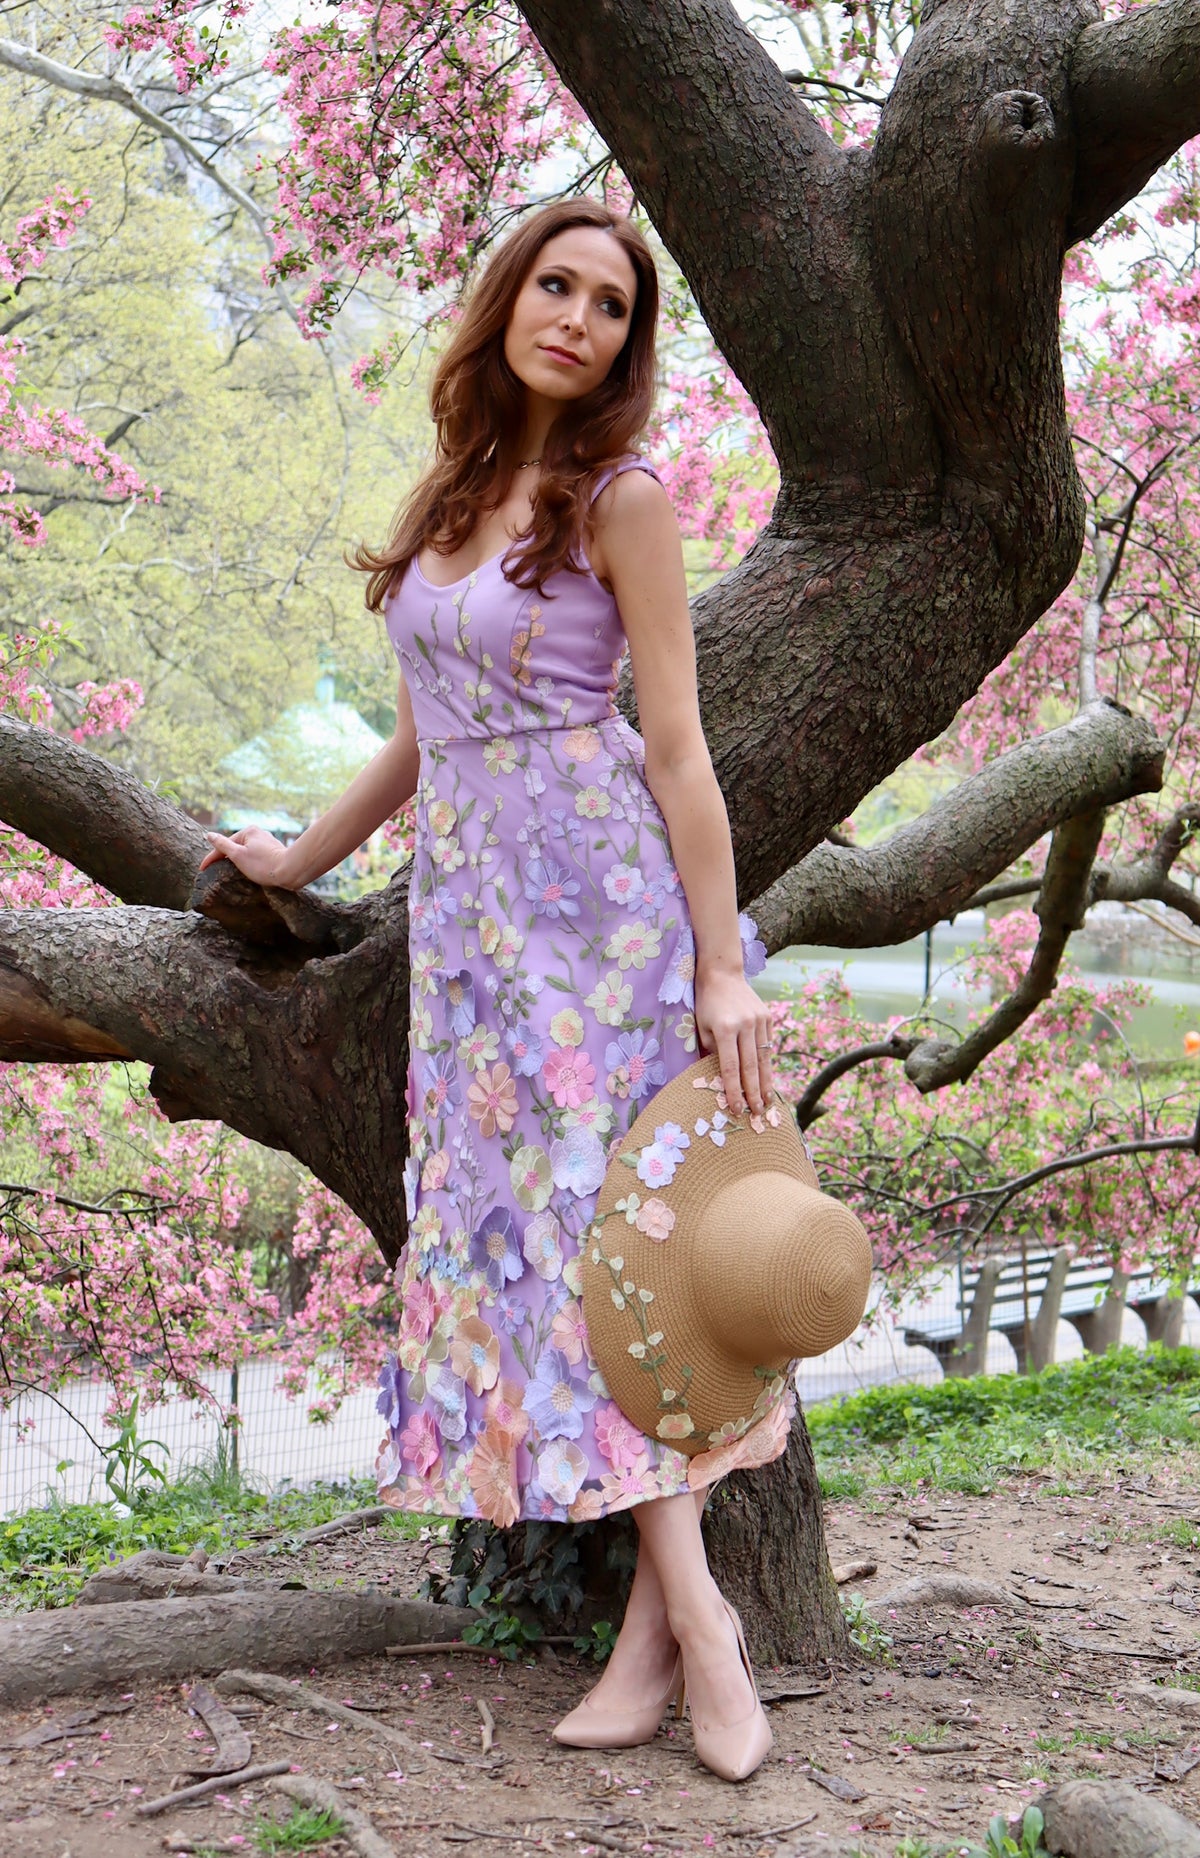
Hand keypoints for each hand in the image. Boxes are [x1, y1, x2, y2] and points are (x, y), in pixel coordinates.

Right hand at [197, 826, 292, 887]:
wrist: (290, 870)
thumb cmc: (263, 865)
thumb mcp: (238, 855)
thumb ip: (222, 845)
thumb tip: (209, 835)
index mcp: (248, 831)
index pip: (224, 845)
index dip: (211, 858)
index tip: (201, 869)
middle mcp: (258, 833)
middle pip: (235, 847)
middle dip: (224, 858)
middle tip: (211, 871)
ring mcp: (267, 842)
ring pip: (245, 851)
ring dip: (236, 860)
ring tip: (227, 871)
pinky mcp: (274, 851)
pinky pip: (255, 855)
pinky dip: (248, 862)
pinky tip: (247, 870)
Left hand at [693, 969, 772, 1116]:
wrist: (723, 974)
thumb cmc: (706, 1004)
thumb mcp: (702, 1027)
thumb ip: (712, 1052)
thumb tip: (721, 1079)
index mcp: (726, 1029)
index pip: (731, 1067)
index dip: (735, 1090)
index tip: (737, 1108)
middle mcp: (746, 1025)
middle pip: (751, 1066)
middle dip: (754, 1093)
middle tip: (757, 1113)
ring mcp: (760, 1021)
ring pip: (764, 1058)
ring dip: (766, 1083)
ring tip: (768, 1102)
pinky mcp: (768, 1018)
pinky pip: (768, 1046)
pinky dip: (768, 1065)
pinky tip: (768, 1081)